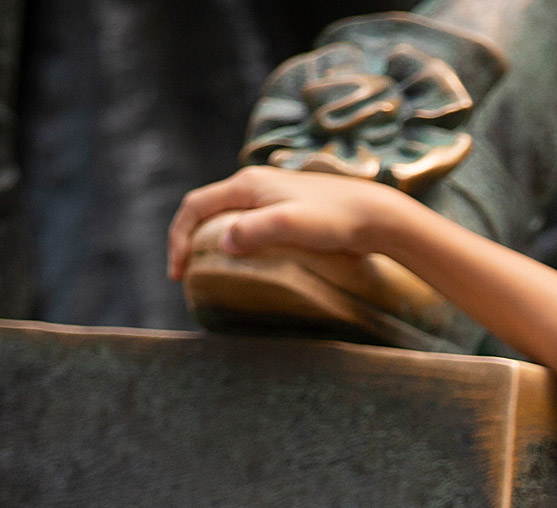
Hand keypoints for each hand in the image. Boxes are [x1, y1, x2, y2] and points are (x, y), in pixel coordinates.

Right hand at [165, 166, 415, 281]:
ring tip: (209, 271)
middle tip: (186, 275)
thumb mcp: (292, 225)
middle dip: (189, 239)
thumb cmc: (337, 222)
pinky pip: (250, 223)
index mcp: (248, 185)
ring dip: (211, 240)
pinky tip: (245, 263)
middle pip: (207, 209)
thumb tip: (225, 242)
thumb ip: (257, 230)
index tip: (179, 272)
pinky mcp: (289, 209)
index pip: (195, 206)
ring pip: (228, 216)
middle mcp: (256, 184)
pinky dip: (236, 242)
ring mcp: (273, 195)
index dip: (179, 237)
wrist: (377, 216)